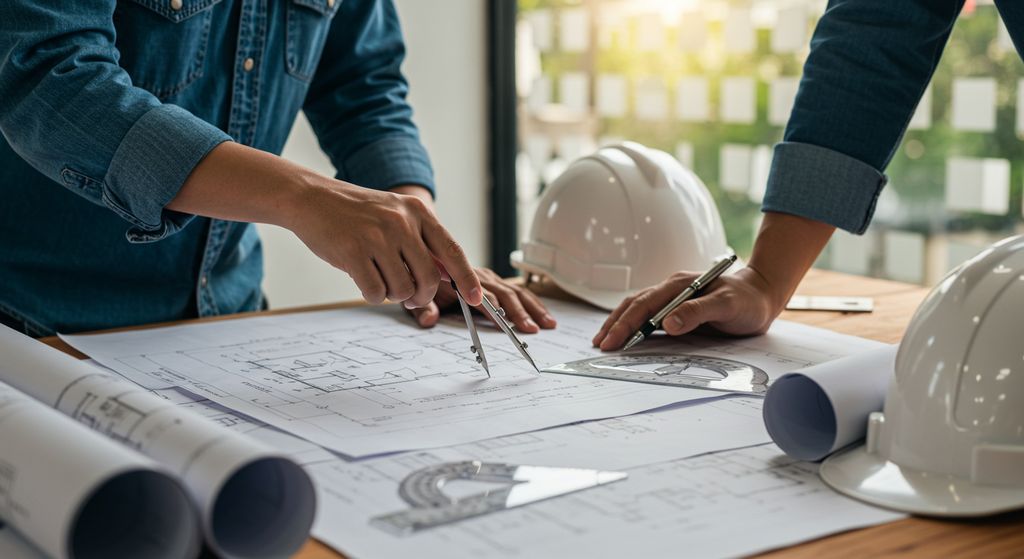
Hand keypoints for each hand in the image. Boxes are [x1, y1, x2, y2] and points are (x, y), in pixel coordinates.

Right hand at [289, 182, 482, 306]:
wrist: (312, 198)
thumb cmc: (356, 213)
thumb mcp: (396, 216)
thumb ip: (422, 243)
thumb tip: (451, 276)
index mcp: (417, 211)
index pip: (452, 251)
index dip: (467, 278)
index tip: (477, 298)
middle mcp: (401, 222)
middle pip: (430, 278)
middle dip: (422, 296)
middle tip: (410, 297)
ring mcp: (377, 237)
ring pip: (403, 289)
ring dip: (393, 294)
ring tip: (380, 278)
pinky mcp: (353, 252)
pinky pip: (376, 292)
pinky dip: (373, 294)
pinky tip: (364, 280)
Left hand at [407, 268, 556, 332]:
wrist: (424, 260)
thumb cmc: (423, 284)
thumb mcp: (414, 299)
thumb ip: (422, 310)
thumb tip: (429, 321)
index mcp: (461, 279)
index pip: (481, 294)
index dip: (494, 309)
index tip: (505, 323)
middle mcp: (479, 276)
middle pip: (505, 292)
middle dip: (519, 311)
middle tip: (531, 329)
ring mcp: (490, 277)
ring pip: (516, 291)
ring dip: (533, 308)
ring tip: (548, 324)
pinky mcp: (495, 280)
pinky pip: (518, 290)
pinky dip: (532, 302)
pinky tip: (544, 314)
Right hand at [592, 267, 783, 349]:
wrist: (761, 295)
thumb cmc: (747, 300)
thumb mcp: (728, 305)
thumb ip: (698, 312)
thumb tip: (668, 324)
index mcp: (680, 284)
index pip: (645, 304)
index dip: (626, 323)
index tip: (613, 340)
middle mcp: (672, 289)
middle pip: (635, 305)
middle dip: (615, 325)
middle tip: (600, 345)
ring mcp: (672, 299)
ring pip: (637, 309)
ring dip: (619, 324)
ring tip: (603, 340)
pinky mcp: (676, 309)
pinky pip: (648, 317)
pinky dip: (632, 326)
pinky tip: (624, 337)